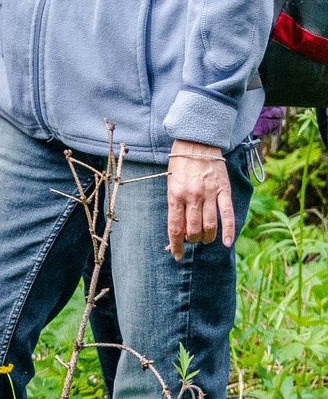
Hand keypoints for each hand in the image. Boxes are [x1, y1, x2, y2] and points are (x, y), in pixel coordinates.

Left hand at [167, 140, 236, 258]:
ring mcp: (209, 194)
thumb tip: (179, 229)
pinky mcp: (224, 191)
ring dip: (207, 237)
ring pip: (209, 225)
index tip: (176, 254)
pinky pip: (227, 215)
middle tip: (193, 240)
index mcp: (175, 195)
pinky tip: (227, 242)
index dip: (176, 244)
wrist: (196, 143)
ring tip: (205, 239)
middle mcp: (192, 197)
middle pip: (193, 229)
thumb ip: (175, 205)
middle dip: (192, 240)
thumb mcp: (171, 184)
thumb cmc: (180, 164)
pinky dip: (228, 231)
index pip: (175, 227)